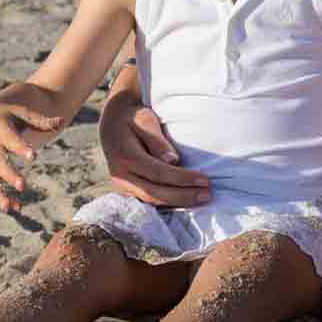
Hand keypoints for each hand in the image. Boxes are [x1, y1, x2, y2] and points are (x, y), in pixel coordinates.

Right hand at [0, 98, 63, 213]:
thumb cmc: (8, 114)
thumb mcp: (22, 113)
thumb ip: (41, 121)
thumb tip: (62, 120)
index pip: (11, 140)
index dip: (21, 148)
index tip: (33, 156)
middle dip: (10, 175)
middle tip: (22, 186)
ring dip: (1, 194)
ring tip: (14, 208)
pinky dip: (2, 197)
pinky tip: (15, 208)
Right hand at [99, 83, 209, 207]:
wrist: (113, 124)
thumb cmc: (135, 118)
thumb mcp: (145, 120)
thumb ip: (157, 141)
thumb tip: (172, 161)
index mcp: (125, 157)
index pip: (158, 172)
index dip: (182, 178)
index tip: (205, 180)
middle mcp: (120, 176)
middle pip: (155, 192)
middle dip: (183, 196)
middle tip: (208, 195)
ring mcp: (122, 186)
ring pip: (152, 201)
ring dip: (178, 202)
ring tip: (203, 199)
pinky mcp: (129, 190)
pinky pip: (149, 200)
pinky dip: (169, 203)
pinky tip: (188, 202)